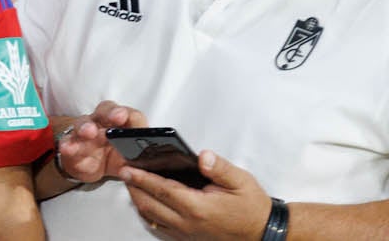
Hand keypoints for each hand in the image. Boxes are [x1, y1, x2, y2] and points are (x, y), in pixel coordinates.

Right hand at [53, 101, 148, 184]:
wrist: (94, 166)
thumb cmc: (119, 156)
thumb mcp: (134, 157)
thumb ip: (144, 157)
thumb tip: (161, 162)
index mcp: (122, 124)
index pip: (129, 114)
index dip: (128, 115)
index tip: (125, 117)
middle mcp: (103, 123)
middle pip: (104, 111)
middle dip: (109, 113)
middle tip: (114, 118)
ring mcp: (85, 133)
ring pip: (83, 124)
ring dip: (86, 126)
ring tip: (87, 133)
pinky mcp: (72, 146)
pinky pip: (68, 142)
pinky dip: (68, 145)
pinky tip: (67, 148)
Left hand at [122, 149, 272, 240]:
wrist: (264, 233)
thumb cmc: (252, 206)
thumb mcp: (240, 181)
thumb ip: (219, 168)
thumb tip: (202, 156)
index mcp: (198, 207)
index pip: (161, 190)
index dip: (141, 178)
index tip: (126, 167)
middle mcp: (188, 223)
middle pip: (150, 205)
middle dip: (134, 187)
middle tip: (124, 171)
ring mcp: (187, 234)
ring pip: (152, 218)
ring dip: (139, 200)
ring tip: (132, 183)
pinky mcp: (188, 239)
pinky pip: (160, 228)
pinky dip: (149, 214)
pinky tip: (147, 202)